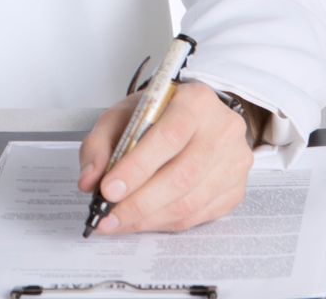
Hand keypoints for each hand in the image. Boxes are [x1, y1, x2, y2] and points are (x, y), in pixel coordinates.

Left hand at [76, 82, 253, 234]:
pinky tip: (143, 221)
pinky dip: (166, 222)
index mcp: (195, 102)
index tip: (108, 189)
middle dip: (139, 202)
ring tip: (119, 222)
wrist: (197, 116)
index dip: (137, 167)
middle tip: (108, 216)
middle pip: (182, 176)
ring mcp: (234, 162)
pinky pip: (200, 215)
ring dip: (150, 218)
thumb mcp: (123, 114)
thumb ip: (100, 144)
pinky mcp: (236, 189)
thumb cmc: (159, 114)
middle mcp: (223, 131)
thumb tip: (89, 181)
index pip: (168, 137)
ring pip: (191, 202)